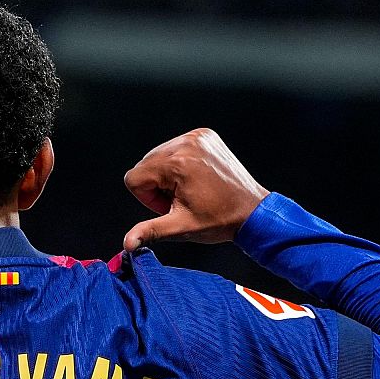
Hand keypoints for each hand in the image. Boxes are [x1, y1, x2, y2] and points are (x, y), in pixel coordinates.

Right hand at [122, 128, 269, 250]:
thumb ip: (150, 231)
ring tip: (191, 189)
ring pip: (159, 156)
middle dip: (158, 186)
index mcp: (176, 163)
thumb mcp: (181, 227)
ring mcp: (196, 136)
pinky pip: (176, 147)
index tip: (170, 206)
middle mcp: (185, 143)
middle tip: (183, 199)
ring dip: (168, 175)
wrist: (252, 210)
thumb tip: (127, 243)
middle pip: (145, 165)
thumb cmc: (219, 219)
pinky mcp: (204, 135)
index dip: (148, 198)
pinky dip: (180, 163)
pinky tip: (196, 178)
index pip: (134, 178)